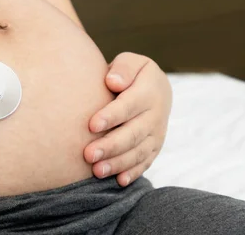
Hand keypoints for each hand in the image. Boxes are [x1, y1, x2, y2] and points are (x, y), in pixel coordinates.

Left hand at [83, 53, 171, 185]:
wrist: (153, 87)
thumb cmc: (130, 74)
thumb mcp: (130, 62)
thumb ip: (123, 69)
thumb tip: (113, 82)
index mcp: (149, 91)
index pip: (129, 106)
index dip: (111, 116)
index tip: (91, 125)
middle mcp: (156, 115)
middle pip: (133, 134)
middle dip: (110, 146)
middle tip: (88, 155)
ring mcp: (157, 134)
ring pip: (139, 152)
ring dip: (118, 163)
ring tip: (96, 171)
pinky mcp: (154, 147)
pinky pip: (145, 162)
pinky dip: (133, 173)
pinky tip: (119, 181)